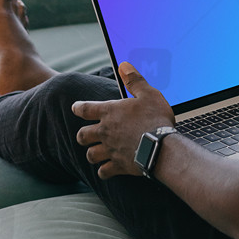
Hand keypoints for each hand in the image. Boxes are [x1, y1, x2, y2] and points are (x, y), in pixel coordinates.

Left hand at [72, 62, 174, 178]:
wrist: (162, 147)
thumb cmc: (155, 119)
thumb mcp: (148, 94)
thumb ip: (134, 80)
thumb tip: (123, 66)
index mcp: (110, 113)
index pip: (85, 109)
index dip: (78, 108)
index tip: (76, 108)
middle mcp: (105, 132)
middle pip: (82, 135)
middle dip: (83, 135)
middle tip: (87, 135)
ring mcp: (110, 150)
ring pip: (90, 155)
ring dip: (92, 154)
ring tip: (97, 153)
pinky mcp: (118, 166)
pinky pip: (103, 172)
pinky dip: (104, 171)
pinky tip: (107, 170)